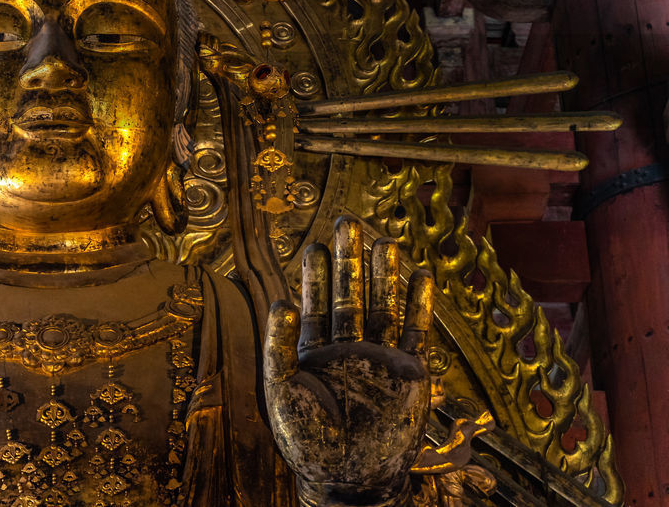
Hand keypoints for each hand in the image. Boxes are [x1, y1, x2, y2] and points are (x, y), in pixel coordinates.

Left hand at [264, 217, 435, 504]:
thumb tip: (280, 301)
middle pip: (351, 294)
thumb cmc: (307, 439)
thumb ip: (278, 345)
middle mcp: (348, 348)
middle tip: (348, 222)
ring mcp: (379, 358)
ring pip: (383, 306)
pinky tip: (421, 276)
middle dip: (350, 261)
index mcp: (315, 351)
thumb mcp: (282, 390)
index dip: (316, 275)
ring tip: (385, 240)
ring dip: (385, 275)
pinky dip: (419, 305)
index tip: (315, 244)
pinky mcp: (409, 373)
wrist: (347, 477)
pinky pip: (415, 332)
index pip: (317, 303)